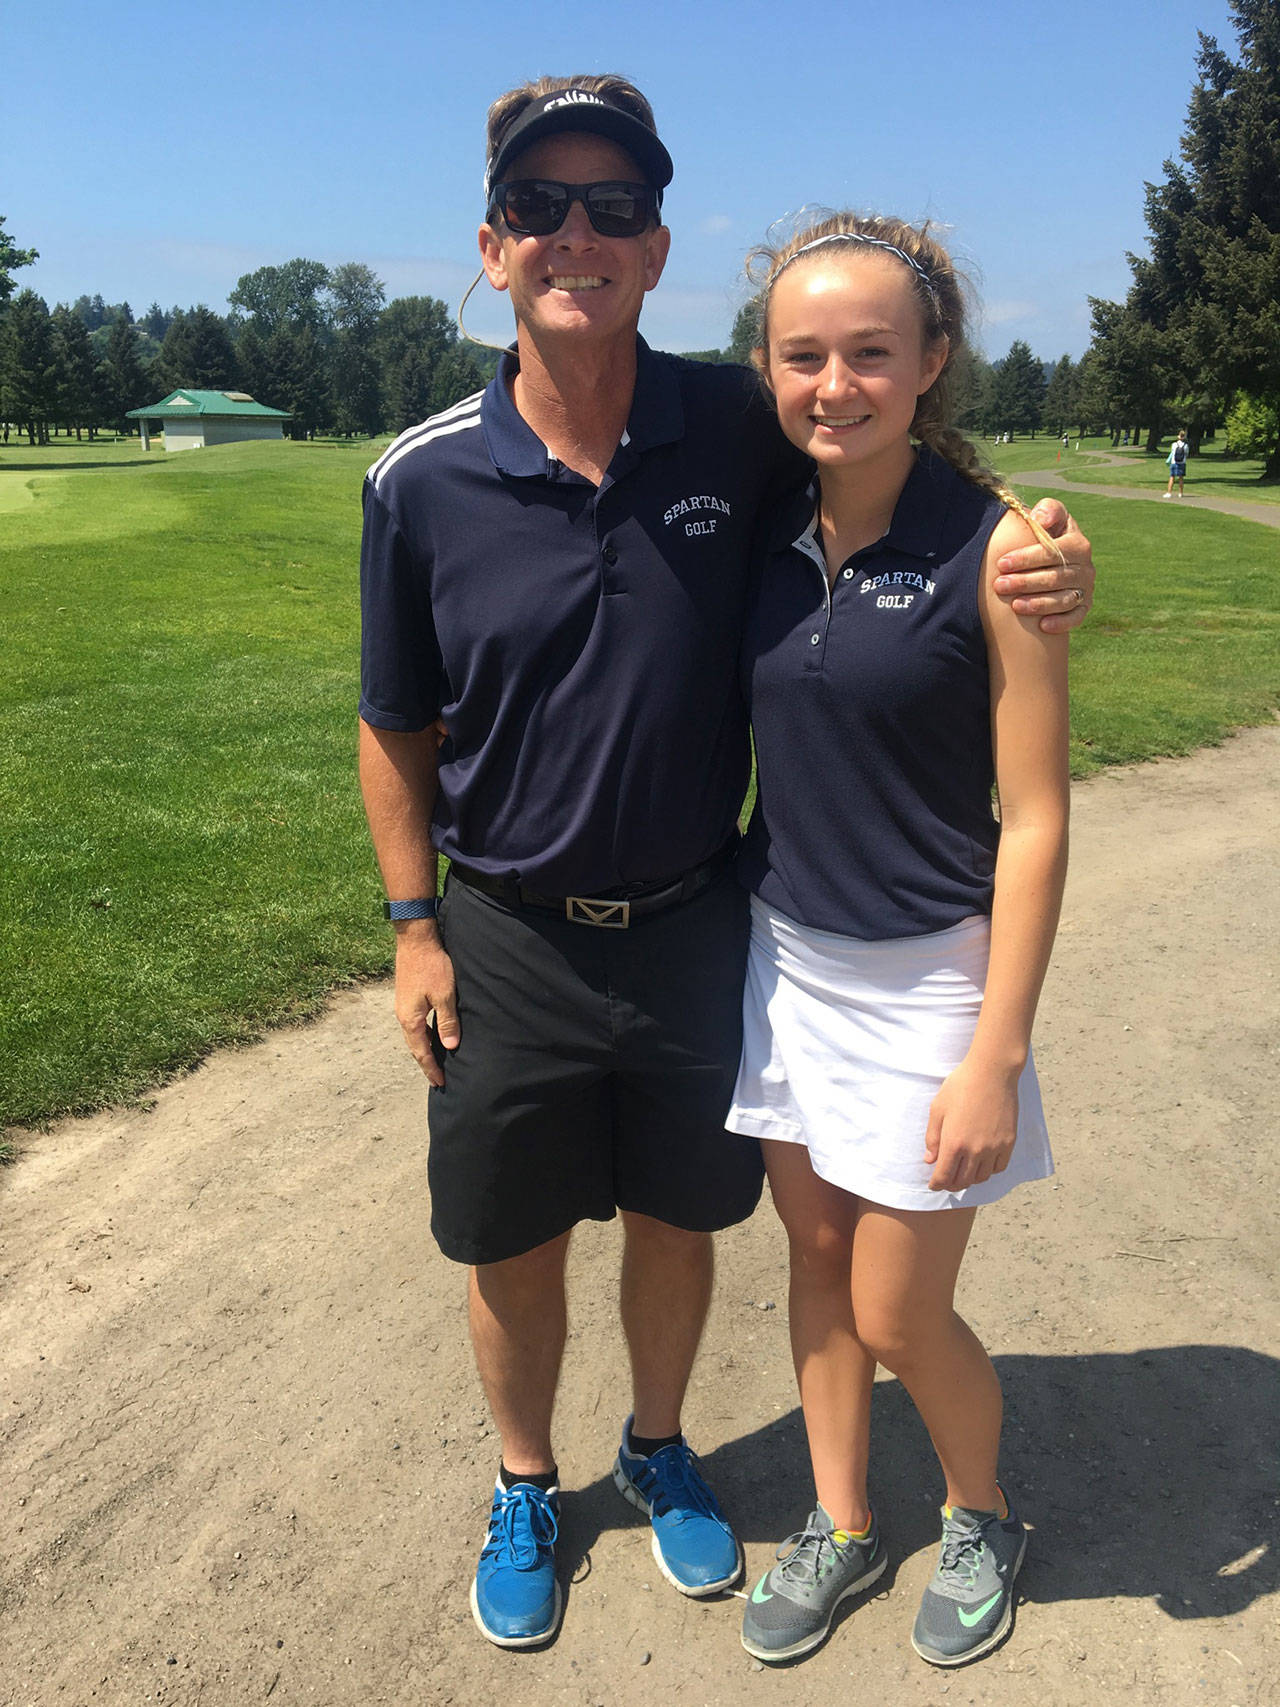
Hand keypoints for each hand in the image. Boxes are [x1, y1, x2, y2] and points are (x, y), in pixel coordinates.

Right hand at [393, 922, 458, 1087]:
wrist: (416, 939)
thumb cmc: (432, 966)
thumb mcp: (445, 995)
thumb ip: (447, 1022)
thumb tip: (450, 1047)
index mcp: (411, 1020)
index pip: (421, 1052)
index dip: (431, 1069)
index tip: (440, 1083)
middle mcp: (403, 1016)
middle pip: (415, 1047)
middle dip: (426, 1063)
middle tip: (437, 1079)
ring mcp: (403, 1006)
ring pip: (414, 1035)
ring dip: (424, 1050)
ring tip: (435, 1061)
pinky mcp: (407, 997)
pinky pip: (415, 1024)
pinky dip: (423, 1035)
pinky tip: (432, 1034)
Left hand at [924, 1059, 1019, 1192]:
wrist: (992, 1072)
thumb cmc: (960, 1086)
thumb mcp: (938, 1109)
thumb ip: (932, 1137)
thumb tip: (930, 1160)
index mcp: (954, 1143)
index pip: (944, 1176)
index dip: (936, 1184)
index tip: (933, 1185)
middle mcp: (975, 1150)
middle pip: (962, 1181)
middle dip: (951, 1185)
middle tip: (946, 1181)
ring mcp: (994, 1147)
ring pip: (981, 1177)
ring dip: (970, 1179)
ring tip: (963, 1173)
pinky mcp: (1009, 1142)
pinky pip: (999, 1167)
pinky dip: (989, 1171)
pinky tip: (982, 1164)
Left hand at [993, 498, 1094, 632]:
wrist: (1052, 559)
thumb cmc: (1044, 535)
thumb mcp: (1048, 517)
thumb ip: (1048, 510)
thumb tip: (1041, 519)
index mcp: (1078, 544)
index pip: (1052, 552)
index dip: (1026, 558)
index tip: (1001, 563)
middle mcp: (1086, 568)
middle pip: (1055, 577)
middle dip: (1025, 582)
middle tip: (999, 585)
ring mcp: (1086, 589)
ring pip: (1064, 599)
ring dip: (1039, 603)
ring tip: (1014, 606)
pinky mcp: (1084, 607)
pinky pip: (1076, 617)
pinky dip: (1061, 622)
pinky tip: (1042, 626)